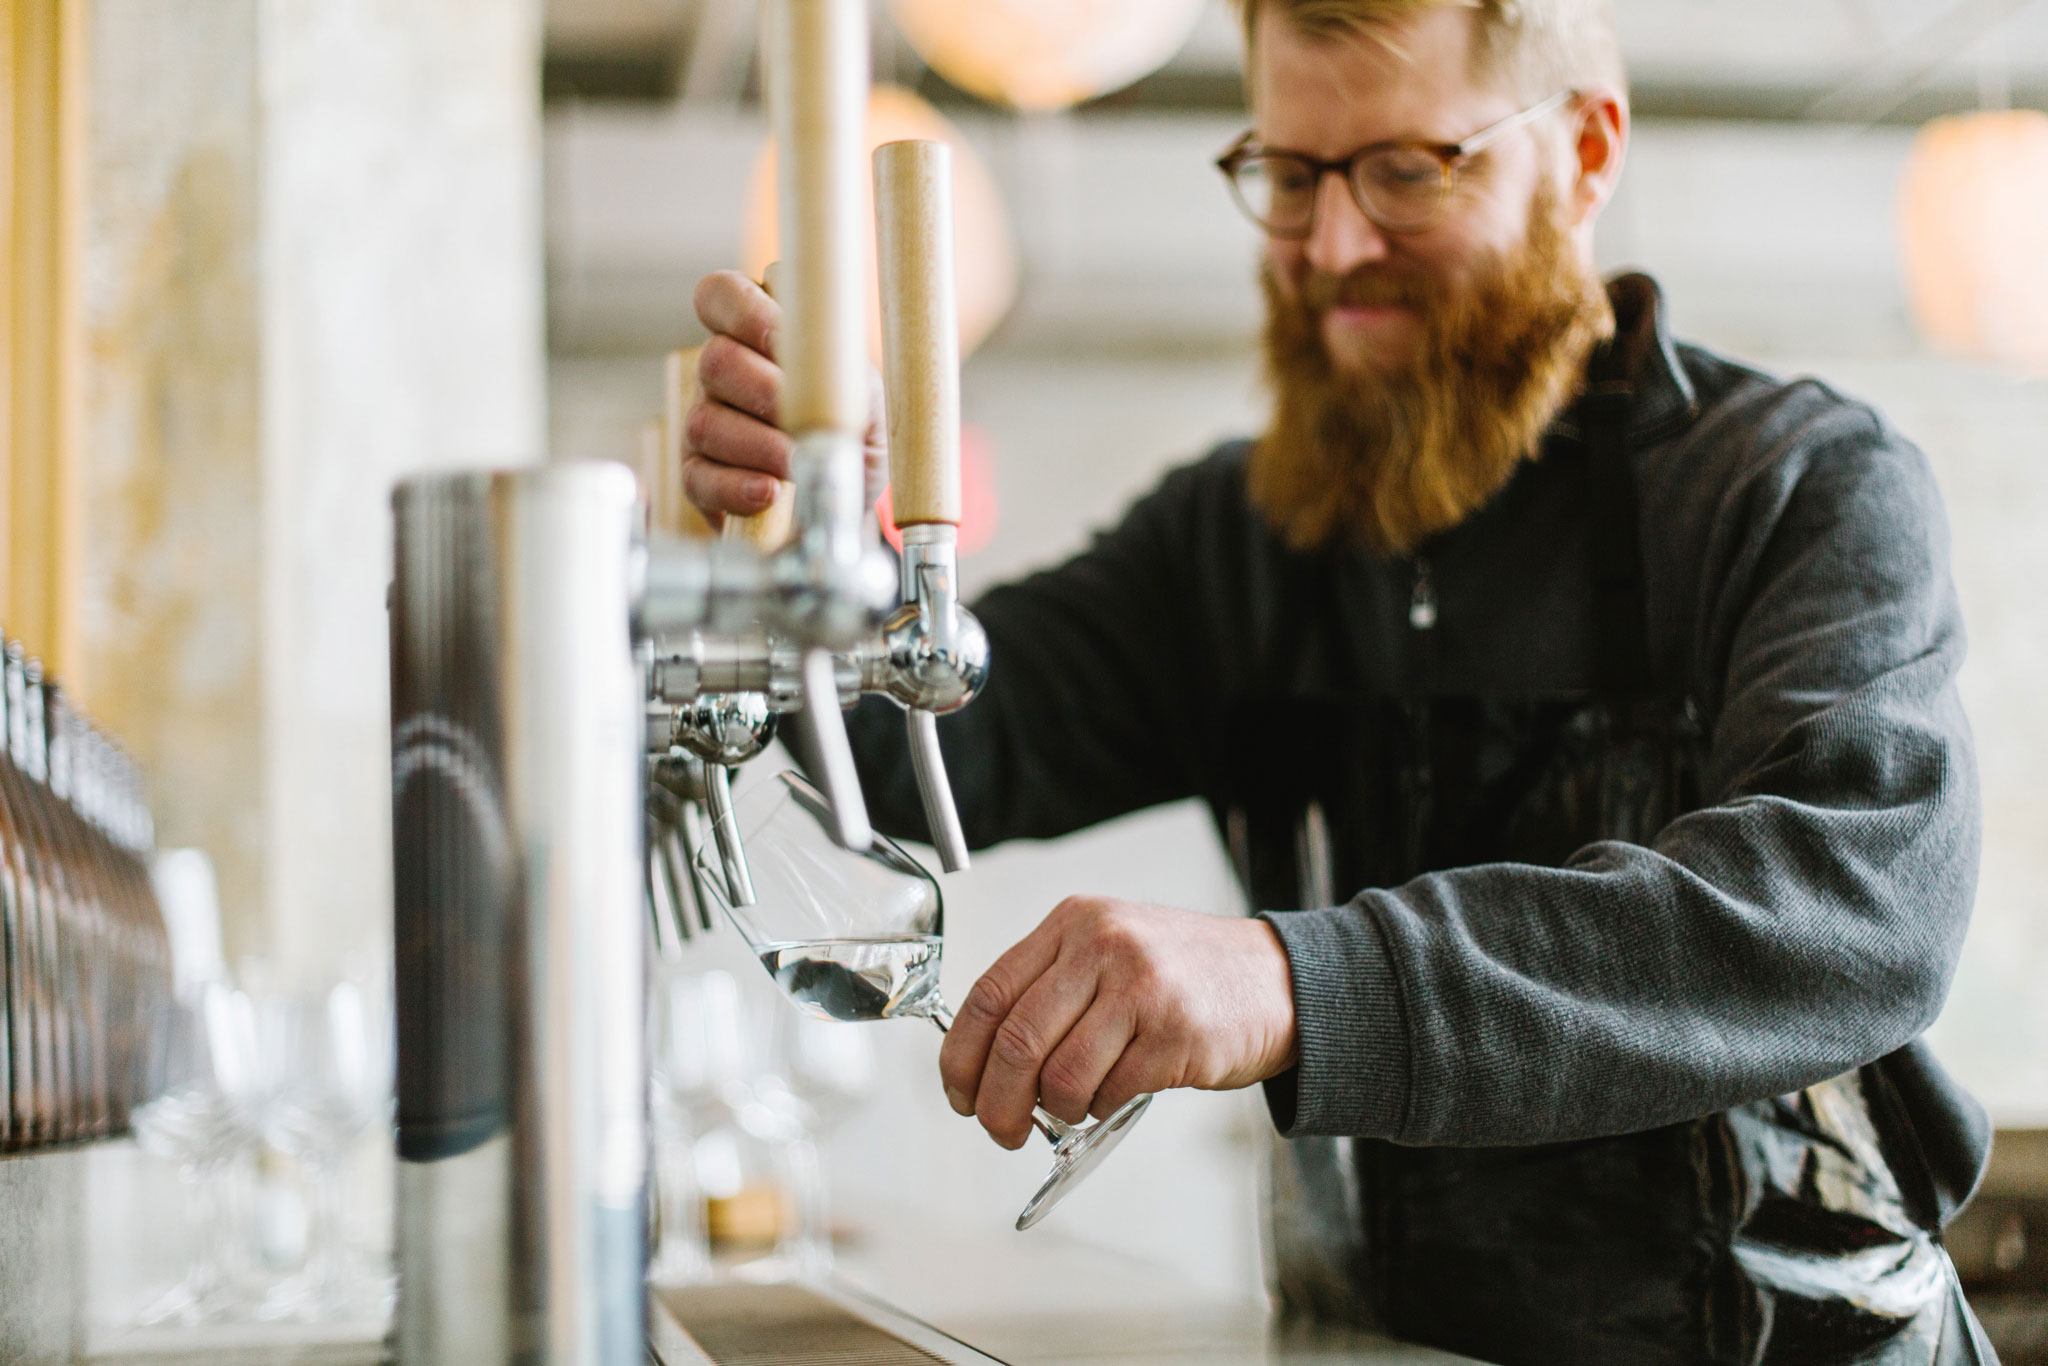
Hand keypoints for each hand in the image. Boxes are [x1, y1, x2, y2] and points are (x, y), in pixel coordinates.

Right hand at [683, 270, 888, 524]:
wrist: (844, 500)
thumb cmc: (853, 435)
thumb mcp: (864, 397)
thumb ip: (844, 372)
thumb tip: (814, 371)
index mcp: (756, 334)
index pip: (722, 295)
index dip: (744, 311)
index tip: (779, 338)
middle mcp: (722, 372)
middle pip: (715, 360)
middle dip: (765, 392)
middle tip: (805, 421)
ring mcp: (705, 421)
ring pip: (705, 422)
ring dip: (759, 446)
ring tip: (798, 465)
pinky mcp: (698, 474)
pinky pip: (699, 478)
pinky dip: (736, 487)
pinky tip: (769, 493)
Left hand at [938, 897, 1298, 1149]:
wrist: (1276, 980)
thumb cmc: (1182, 975)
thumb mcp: (1107, 950)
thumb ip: (1049, 988)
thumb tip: (982, 1061)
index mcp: (1072, 924)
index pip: (988, 994)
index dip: (961, 1056)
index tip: (959, 1093)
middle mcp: (1102, 946)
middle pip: (1016, 1043)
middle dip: (997, 1104)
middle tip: (1000, 1130)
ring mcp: (1141, 988)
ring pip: (1060, 1078)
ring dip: (1057, 1112)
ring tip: (1074, 1108)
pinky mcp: (1176, 1035)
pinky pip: (1110, 1094)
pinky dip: (1101, 1110)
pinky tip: (1117, 1095)